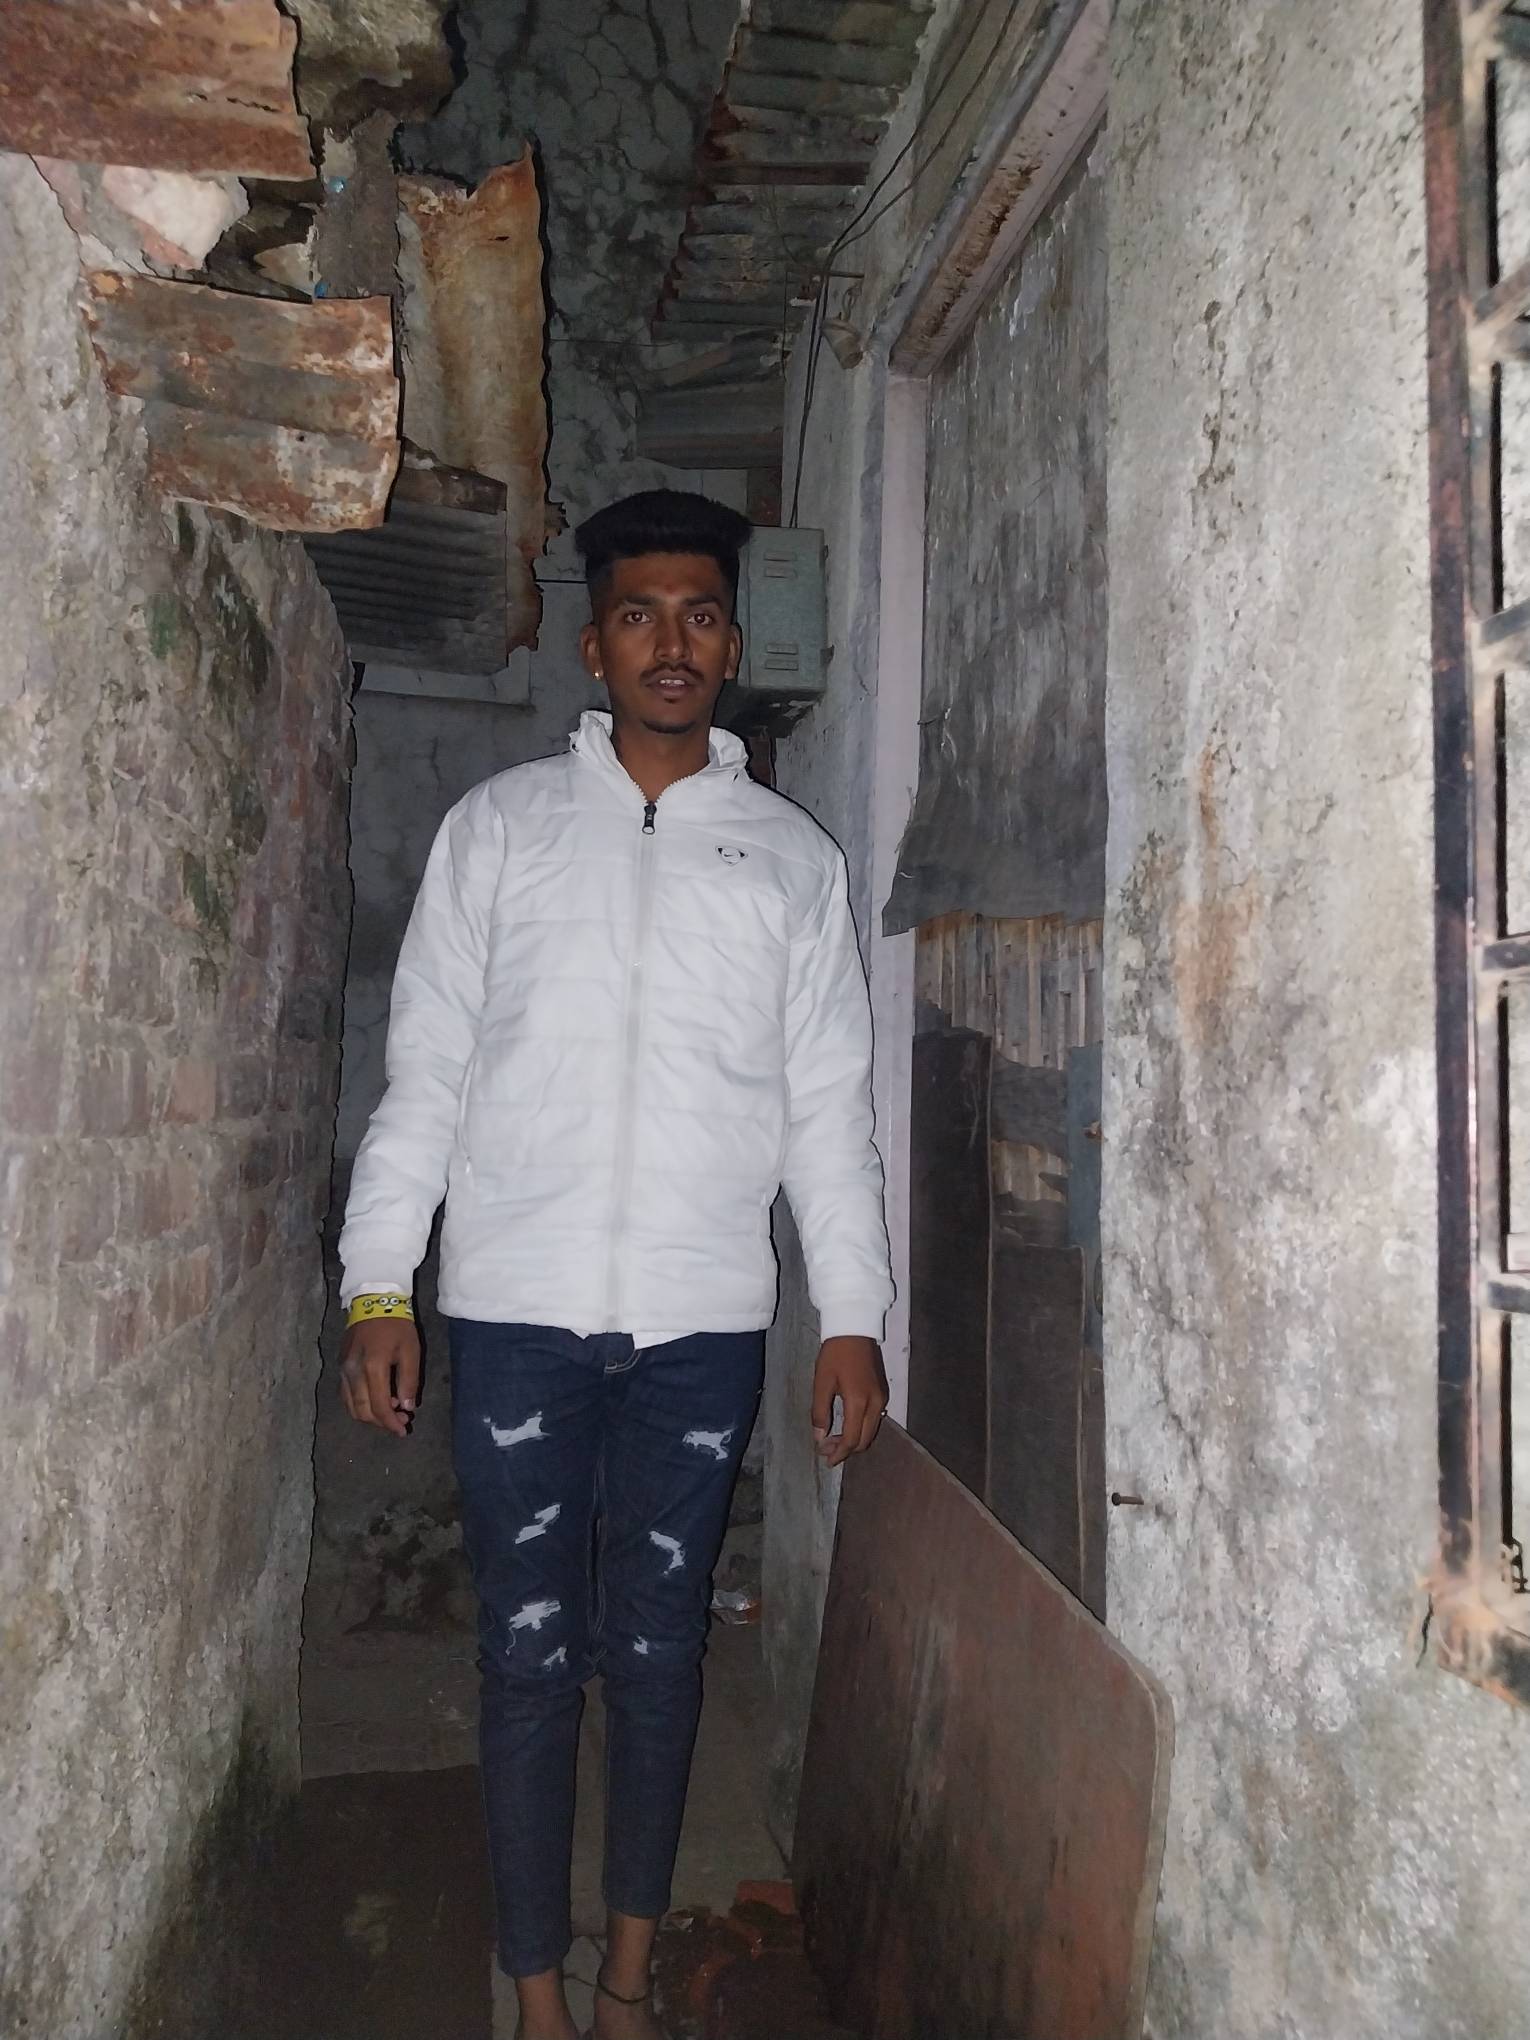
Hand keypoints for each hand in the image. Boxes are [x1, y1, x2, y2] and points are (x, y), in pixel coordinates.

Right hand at [340, 1317, 421, 1437]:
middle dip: (382, 1422)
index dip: (391, 1423)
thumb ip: (409, 1380)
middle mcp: (352, 1372)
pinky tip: (374, 1402)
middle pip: (362, 1411)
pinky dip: (359, 1406)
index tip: (403, 1430)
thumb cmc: (396, 1325)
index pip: (379, 1406)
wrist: (373, 1300)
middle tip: (401, 1421)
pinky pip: (346, 1396)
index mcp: (372, 1367)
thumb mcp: (411, 1350)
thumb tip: (407, 1406)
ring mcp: (342, 1370)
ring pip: (351, 1407)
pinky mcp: (339, 1367)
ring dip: (370, 1416)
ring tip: (390, 1412)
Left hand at [811, 1336, 888, 1466]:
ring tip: (834, 1440)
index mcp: (859, 1402)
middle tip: (826, 1450)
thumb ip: (820, 1412)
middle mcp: (876, 1404)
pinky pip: (874, 1420)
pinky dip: (861, 1429)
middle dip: (847, 1450)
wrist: (855, 1329)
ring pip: (871, 1431)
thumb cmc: (834, 1354)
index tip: (825, 1458)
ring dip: (854, 1440)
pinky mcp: (883, 1393)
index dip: (839, 1453)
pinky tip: (847, 1426)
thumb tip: (819, 1438)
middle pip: (865, 1440)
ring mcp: (882, 1398)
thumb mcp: (821, 1382)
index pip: (853, 1439)